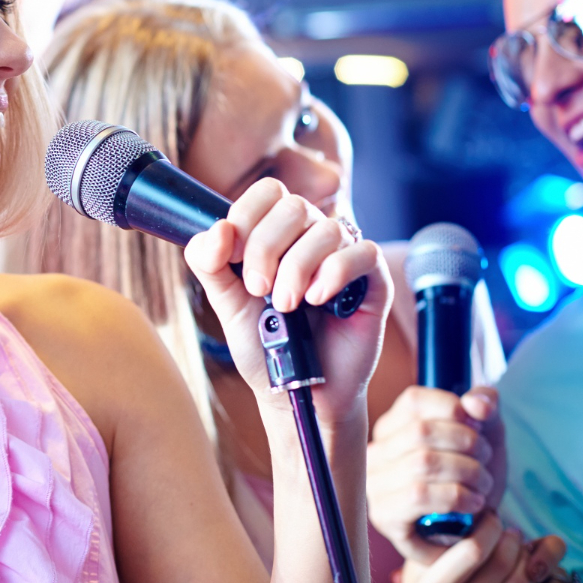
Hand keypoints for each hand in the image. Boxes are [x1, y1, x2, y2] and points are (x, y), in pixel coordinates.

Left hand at [183, 177, 390, 426]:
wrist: (295, 390)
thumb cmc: (263, 344)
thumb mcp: (225, 301)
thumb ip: (209, 263)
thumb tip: (218, 229)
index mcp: (275, 233)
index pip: (268, 192)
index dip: (247, 216)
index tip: (233, 255)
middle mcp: (310, 237)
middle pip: (295, 207)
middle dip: (266, 248)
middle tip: (257, 289)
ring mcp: (343, 256)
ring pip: (328, 229)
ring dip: (298, 268)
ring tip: (286, 305)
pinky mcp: (373, 280)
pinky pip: (363, 252)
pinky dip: (335, 273)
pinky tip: (318, 299)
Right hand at [369, 385, 506, 562]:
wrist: (466, 537)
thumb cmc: (470, 482)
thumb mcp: (486, 437)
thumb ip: (485, 409)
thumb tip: (477, 404)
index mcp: (393, 427)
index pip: (414, 401)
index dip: (453, 409)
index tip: (478, 426)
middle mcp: (375, 452)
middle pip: (422, 431)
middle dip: (467, 444)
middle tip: (485, 461)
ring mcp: (375, 484)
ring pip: (422, 463)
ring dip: (467, 473)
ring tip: (483, 485)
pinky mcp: (384, 515)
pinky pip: (419, 496)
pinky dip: (456, 497)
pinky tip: (473, 504)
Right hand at [396, 513, 582, 582]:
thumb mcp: (419, 571)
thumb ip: (436, 545)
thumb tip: (469, 511)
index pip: (470, 550)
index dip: (488, 527)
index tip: (491, 517)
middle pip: (500, 566)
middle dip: (512, 541)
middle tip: (512, 531)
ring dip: (527, 562)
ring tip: (521, 551)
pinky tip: (525, 575)